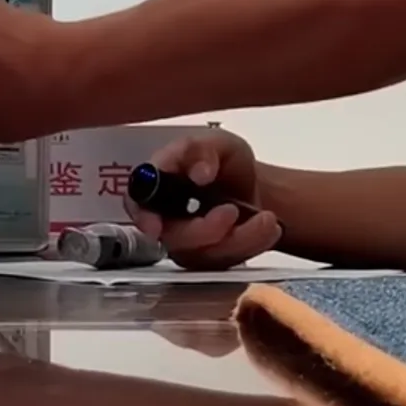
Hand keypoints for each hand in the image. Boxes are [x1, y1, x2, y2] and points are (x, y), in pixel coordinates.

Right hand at [125, 129, 282, 269]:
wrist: (255, 188)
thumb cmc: (226, 163)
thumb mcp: (218, 143)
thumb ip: (202, 150)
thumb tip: (198, 172)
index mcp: (157, 186)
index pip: (137, 205)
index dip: (144, 217)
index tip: (156, 225)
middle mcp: (166, 220)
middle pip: (174, 237)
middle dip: (205, 229)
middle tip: (231, 210)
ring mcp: (189, 245)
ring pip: (205, 255)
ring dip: (239, 238)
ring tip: (266, 218)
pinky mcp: (211, 261)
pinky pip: (228, 262)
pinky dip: (253, 244)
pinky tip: (268, 227)